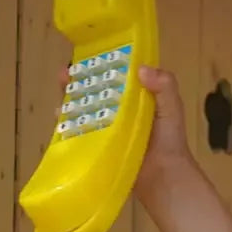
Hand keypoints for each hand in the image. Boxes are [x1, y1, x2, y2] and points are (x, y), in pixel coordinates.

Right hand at [57, 63, 193, 199]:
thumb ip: (165, 86)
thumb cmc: (170, 139)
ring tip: (61, 89)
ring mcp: (105, 127)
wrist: (164, 177)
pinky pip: (79, 131)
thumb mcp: (172, 108)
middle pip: (94, 89)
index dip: (101, 62)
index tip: (87, 55)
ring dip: (69, 98)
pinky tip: (59, 116)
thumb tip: (141, 68)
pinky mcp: (97, 144)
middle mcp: (118, 108)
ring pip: (83, 108)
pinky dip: (67, 123)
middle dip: (78, 79)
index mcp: (136, 95)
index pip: (116, 73)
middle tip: (65, 74)